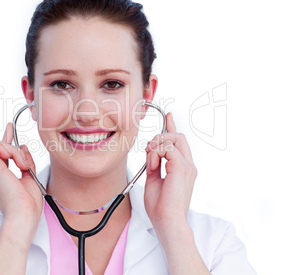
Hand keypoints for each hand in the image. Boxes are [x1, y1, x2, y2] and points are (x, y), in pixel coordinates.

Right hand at [0, 123, 42, 243]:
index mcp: (0, 176)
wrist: (24, 216)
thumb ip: (25, 161)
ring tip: (23, 165)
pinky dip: (5, 148)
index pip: (0, 152)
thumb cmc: (28, 205)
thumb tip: (22, 146)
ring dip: (14, 150)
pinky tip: (15, 159)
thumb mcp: (30, 177)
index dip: (6, 138)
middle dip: (14, 147)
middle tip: (25, 163)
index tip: (11, 127)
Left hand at [144, 112, 196, 230]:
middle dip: (160, 136)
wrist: (167, 221)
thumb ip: (155, 165)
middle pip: (177, 136)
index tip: (168, 116)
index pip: (179, 142)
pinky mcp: (181, 168)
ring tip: (150, 163)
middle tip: (149, 150)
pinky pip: (167, 148)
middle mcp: (188, 165)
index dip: (172, 126)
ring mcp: (187, 166)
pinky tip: (153, 166)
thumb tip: (151, 153)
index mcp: (183, 168)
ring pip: (171, 139)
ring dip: (155, 146)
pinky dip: (156, 154)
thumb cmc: (161, 207)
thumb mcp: (154, 180)